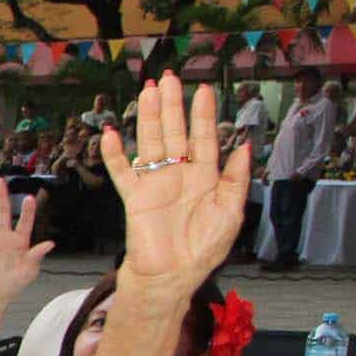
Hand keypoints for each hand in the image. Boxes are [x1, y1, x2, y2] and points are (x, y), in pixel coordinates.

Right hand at [0, 180, 52, 305]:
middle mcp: (5, 237)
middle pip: (3, 213)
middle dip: (1, 197)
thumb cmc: (15, 284)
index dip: (28, 211)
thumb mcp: (29, 271)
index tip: (29, 197)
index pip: (25, 222)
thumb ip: (37, 256)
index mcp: (20, 241)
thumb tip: (50, 243)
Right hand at [101, 73, 250, 285]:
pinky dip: (115, 155)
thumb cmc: (204, 249)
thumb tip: (245, 146)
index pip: (204, 138)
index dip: (203, 115)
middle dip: (172, 106)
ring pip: (150, 143)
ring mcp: (156, 184)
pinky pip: (123, 172)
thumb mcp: (231, 213)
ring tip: (147, 92)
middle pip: (174, 133)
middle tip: (170, 79)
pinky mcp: (135, 198)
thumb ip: (236, 180)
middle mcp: (179, 175)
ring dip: (147, 118)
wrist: (173, 277)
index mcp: (205, 177)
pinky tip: (111, 134)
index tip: (202, 91)